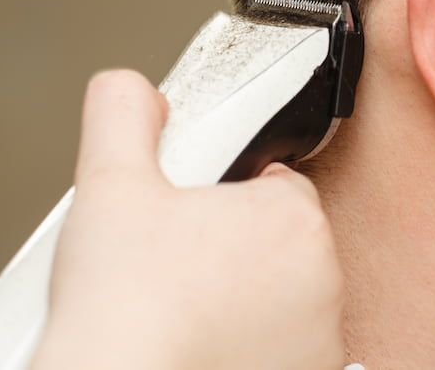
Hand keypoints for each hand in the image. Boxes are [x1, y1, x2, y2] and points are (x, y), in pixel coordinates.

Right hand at [31, 70, 346, 369]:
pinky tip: (202, 347)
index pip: (275, 182)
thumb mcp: (109, 183)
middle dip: (235, 246)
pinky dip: (252, 346)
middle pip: (280, 241)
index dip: (225, 195)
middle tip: (176, 267)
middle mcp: (325, 281)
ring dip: (246, 298)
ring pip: (282, 296)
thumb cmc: (123, 305)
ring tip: (185, 311)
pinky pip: (283, 347)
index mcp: (294, 218)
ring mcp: (320, 340)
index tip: (188, 221)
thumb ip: (122, 113)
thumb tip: (131, 90)